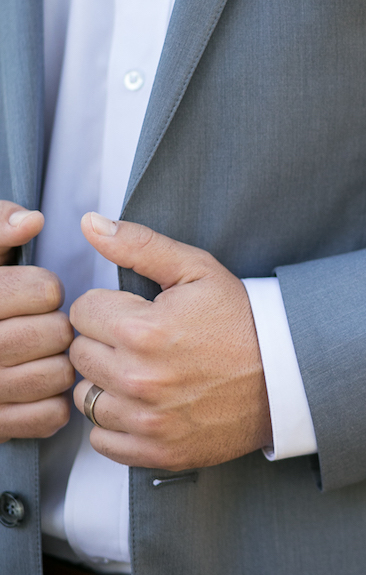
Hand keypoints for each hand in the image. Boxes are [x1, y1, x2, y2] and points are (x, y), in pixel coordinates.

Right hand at [0, 202, 73, 441]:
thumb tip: (33, 221)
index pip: (45, 291)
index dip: (46, 288)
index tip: (33, 293)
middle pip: (55, 333)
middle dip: (56, 324)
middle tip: (40, 323)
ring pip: (58, 375)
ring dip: (59, 362)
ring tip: (40, 353)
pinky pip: (51, 416)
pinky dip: (54, 401)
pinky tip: (36, 384)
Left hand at [70, 213, 271, 470]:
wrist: (284, 374)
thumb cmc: (239, 319)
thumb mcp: (196, 269)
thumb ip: (139, 244)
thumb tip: (90, 224)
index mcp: (143, 330)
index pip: (81, 312)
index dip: (107, 306)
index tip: (134, 311)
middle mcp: (139, 380)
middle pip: (79, 354)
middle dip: (105, 341)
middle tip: (141, 339)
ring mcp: (147, 421)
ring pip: (85, 397)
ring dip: (106, 383)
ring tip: (143, 370)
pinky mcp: (155, 452)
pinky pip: (101, 439)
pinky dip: (116, 423)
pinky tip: (144, 402)